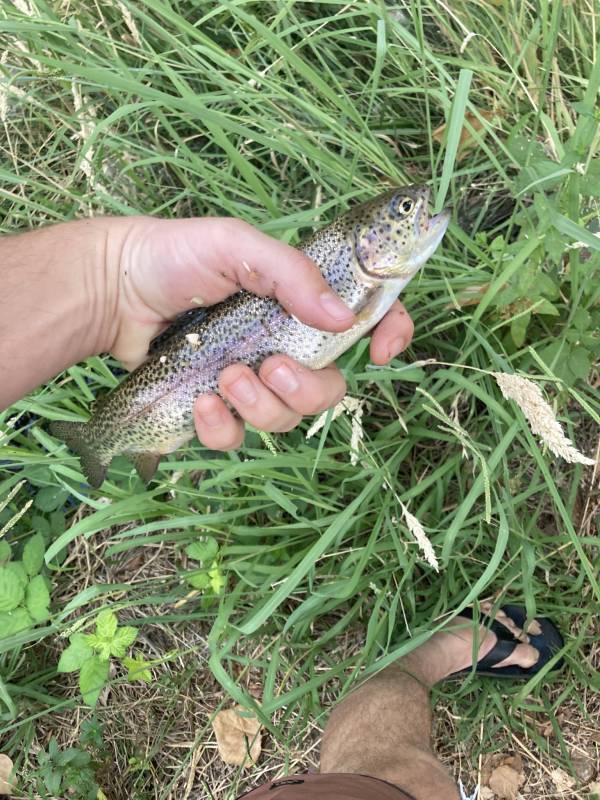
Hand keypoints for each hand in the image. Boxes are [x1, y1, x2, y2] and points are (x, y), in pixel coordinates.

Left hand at [104, 216, 414, 449]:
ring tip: (225, 378)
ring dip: (263, 406)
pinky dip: (223, 427)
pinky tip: (202, 403)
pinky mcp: (215, 407)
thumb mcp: (236, 245)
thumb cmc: (173, 256)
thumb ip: (292, 274)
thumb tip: (342, 317)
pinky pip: (237, 437)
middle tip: (271, 368)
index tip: (379, 352)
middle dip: (307, 389)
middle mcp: (282, 345)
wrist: (112, 290)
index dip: (388, 335)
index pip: (365, 320)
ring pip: (286, 419)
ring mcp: (249, 379)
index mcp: (297, 303)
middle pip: (329, 388)